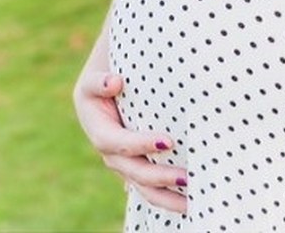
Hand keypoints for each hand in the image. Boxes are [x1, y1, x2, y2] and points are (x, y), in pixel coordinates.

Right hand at [73, 67, 186, 213]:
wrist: (101, 93)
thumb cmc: (101, 83)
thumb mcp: (93, 80)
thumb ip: (99, 82)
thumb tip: (115, 82)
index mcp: (100, 133)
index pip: (119, 143)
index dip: (140, 144)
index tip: (167, 141)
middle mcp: (112, 155)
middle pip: (134, 171)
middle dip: (159, 177)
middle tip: (185, 177)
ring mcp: (124, 165)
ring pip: (143, 186)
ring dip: (166, 196)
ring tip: (191, 202)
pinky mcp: (136, 167)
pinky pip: (150, 186)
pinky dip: (166, 195)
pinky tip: (186, 204)